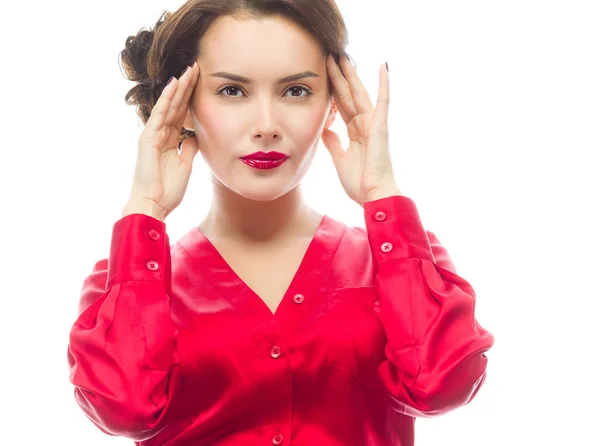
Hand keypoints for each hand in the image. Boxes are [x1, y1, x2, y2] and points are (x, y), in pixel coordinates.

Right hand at [125, 62, 199, 219]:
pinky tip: (174, 85)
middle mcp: (159, 134)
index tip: (202, 83)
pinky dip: (167, 100)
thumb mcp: (185, 165)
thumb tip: (196, 136)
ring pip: (168, 106)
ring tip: (188, 70)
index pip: (182, 114)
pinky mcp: (147, 139)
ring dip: (178, 87)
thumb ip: (189, 148)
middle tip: (196, 67)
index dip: (191, 98)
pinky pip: (159, 115)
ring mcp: (152, 135)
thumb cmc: (167, 190)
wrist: (153, 205)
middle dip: (186, 87)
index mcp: (169, 141)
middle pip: (176, 105)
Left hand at [321, 55, 398, 206]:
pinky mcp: (381, 127)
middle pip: (348, 95)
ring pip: (360, 93)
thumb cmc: (359, 182)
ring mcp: (374, 124)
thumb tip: (325, 128)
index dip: (332, 89)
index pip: (341, 105)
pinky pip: (383, 101)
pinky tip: (383, 66)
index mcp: (355, 132)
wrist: (373, 196)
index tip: (324, 73)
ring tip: (344, 56)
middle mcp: (365, 125)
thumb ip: (333, 141)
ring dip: (352, 75)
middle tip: (330, 56)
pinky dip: (384, 84)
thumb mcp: (339, 158)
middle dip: (339, 76)